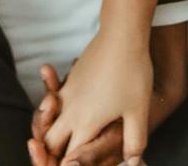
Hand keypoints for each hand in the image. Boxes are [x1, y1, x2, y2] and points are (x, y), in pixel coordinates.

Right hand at [32, 23, 187, 165]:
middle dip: (54, 152)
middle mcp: (70, 110)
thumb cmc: (132, 73)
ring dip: (49, 128)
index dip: (69, 165)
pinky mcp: (72, 78)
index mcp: (86, 124)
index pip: (68, 157)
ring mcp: (68, 92)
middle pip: (51, 140)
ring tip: (54, 134)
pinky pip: (55, 99)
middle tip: (61, 158)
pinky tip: (59, 102)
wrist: (122, 35)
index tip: (72, 165)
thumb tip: (134, 163)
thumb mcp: (138, 112)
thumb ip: (134, 142)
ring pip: (48, 119)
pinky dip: (53, 106)